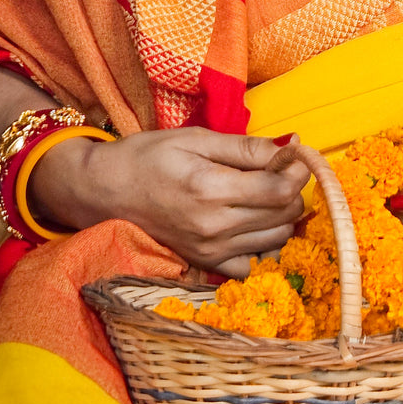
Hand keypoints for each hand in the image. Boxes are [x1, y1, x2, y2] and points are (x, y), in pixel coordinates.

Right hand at [31, 128, 308, 277]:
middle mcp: (214, 227)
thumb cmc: (148, 157)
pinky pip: (254, 263)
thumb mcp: (196, 139)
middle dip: (293, 189)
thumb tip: (293, 145)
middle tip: (282, 169)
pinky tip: (255, 223)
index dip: (299, 170)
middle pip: (284, 215)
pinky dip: (265, 244)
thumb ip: (247, 147)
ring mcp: (211, 251)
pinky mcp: (205, 264)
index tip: (295, 154)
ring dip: (283, 215)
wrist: (103, 192)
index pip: (281, 189)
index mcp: (212, 190)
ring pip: (277, 239)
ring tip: (268, 192)